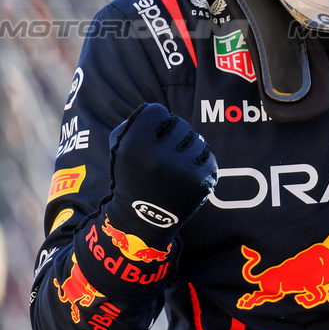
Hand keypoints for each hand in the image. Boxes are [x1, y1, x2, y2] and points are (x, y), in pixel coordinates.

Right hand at [104, 103, 217, 246]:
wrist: (143, 219)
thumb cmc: (132, 176)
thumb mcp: (119, 147)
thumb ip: (136, 122)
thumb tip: (163, 115)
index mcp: (134, 144)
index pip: (157, 111)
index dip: (154, 123)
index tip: (151, 138)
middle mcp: (159, 156)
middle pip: (179, 123)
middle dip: (173, 137)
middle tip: (164, 156)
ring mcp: (182, 169)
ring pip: (197, 139)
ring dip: (188, 150)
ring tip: (175, 168)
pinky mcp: (202, 181)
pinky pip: (209, 157)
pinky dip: (200, 164)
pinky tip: (186, 178)